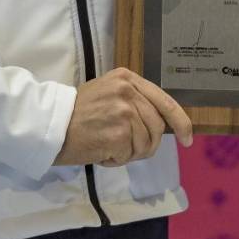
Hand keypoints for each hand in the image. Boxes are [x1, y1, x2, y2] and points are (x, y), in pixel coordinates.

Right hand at [54, 68, 193, 166]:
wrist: (51, 124)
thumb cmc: (77, 112)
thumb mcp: (109, 93)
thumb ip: (134, 101)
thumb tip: (162, 124)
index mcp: (128, 78)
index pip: (165, 101)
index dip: (181, 122)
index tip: (187, 139)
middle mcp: (129, 91)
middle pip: (157, 127)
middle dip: (147, 144)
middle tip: (126, 148)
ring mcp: (125, 112)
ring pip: (146, 144)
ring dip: (129, 153)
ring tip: (108, 145)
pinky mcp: (119, 133)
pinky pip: (130, 155)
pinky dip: (117, 160)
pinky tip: (101, 151)